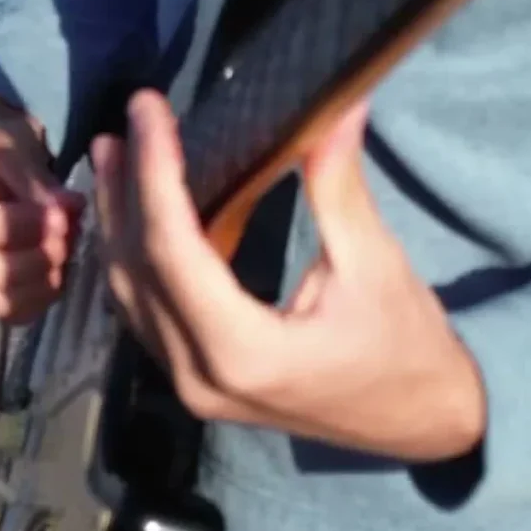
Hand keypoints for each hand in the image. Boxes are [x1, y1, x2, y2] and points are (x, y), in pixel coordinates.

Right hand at [0, 92, 84, 322]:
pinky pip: (6, 314)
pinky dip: (39, 298)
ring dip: (40, 281)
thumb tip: (67, 209)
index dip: (16, 227)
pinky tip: (59, 272)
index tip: (58, 216)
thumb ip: (35, 180)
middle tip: (69, 235)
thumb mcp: (11, 145)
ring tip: (67, 250)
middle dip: (34, 258)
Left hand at [92, 89, 485, 461]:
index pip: (171, 248)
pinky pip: (143, 315)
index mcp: (242, 351)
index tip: (146, 110)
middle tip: (118, 128)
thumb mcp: (376, 266)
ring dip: (117, 226)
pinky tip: (133, 220)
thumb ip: (338, 188)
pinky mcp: (192, 382)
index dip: (154, 172)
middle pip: (136, 271)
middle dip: (122, 193)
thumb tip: (336, 105)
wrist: (418, 425)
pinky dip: (134, 262)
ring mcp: (188, 385)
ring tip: (112, 162)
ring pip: (129, 296)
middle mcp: (196, 375)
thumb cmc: (408, 352)